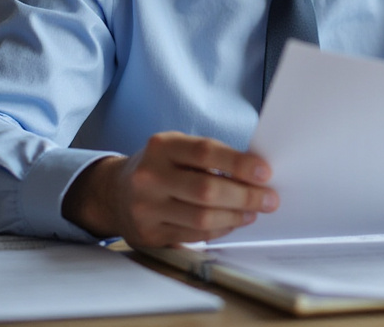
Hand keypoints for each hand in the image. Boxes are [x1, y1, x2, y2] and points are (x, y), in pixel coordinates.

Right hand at [61, 131, 278, 246]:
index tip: (265, 172)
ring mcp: (146, 208)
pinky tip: (232, 222)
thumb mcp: (177, 149)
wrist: (113, 192)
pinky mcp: (148, 234)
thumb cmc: (159, 167)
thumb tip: (256, 174)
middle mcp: (150, 176)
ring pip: (202, 218)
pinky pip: (194, 235)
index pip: (205, 153)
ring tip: (253, 211)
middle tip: (269, 199)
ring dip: (236, 217)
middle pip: (207, 190)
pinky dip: (220, 229)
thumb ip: (210, 157)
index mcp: (161, 147)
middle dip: (245, 196)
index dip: (239, 164)